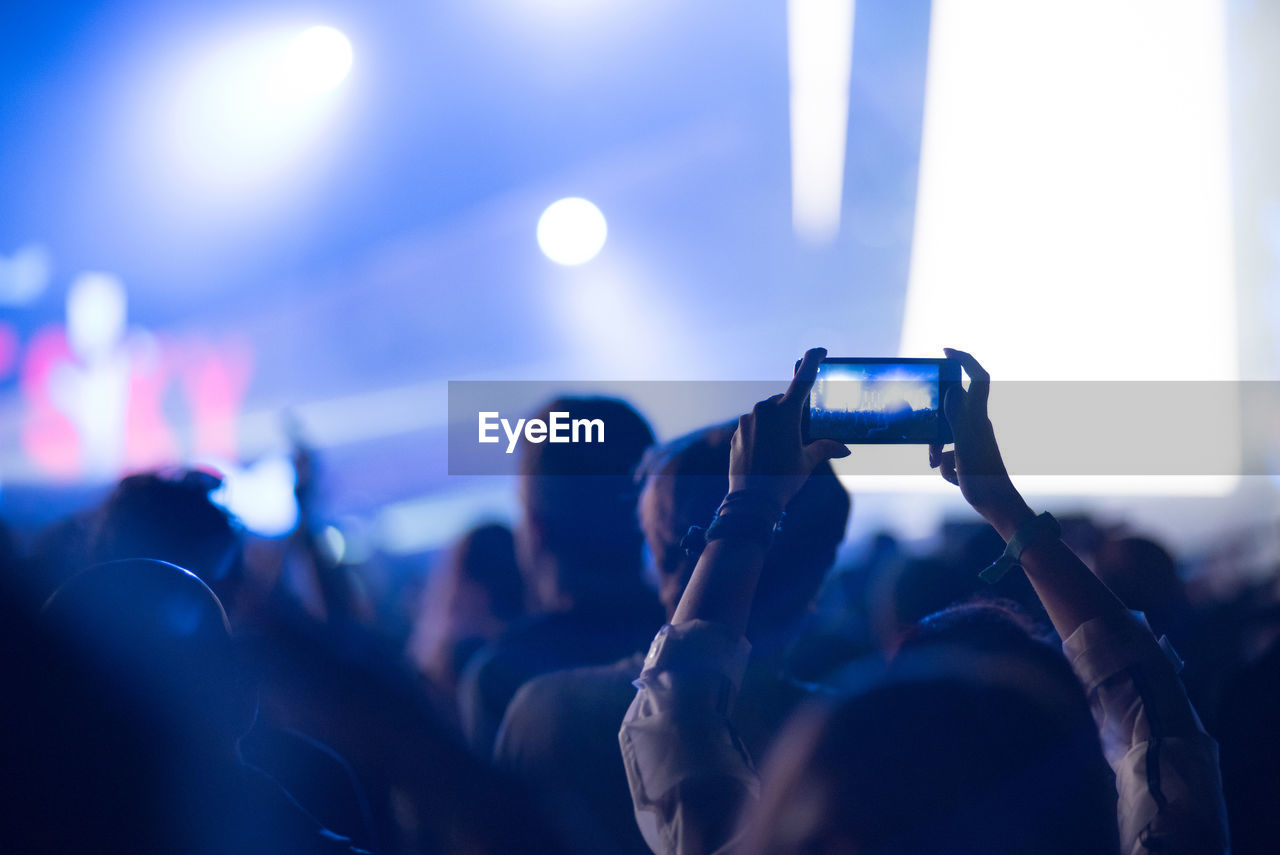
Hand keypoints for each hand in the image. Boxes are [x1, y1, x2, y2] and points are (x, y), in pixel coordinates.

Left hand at [728, 348, 849, 512]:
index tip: (820, 351)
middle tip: (798, 437)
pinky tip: (766, 454)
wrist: (751, 501)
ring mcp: (748, 421)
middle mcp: (764, 411)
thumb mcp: (807, 462)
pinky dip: (762, 434)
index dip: (812, 360)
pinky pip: (754, 426)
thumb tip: (845, 449)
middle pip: (784, 401)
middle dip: (792, 413)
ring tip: (780, 451)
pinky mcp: (737, 432)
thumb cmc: (782, 480)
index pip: (803, 379)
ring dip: (776, 425)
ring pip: (767, 414)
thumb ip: (825, 448)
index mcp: (785, 413)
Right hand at [928, 348, 1032, 537]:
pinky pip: (948, 454)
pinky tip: (951, 476)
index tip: (946, 352)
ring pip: (945, 434)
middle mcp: (976, 425)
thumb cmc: (983, 477)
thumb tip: (952, 389)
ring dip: (938, 449)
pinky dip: (945, 465)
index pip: (977, 378)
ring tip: (939, 465)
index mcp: (978, 417)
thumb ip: (957, 417)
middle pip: (951, 409)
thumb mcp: (965, 445)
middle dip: (936, 423)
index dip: (964, 360)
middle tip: (933, 445)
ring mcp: (972, 441)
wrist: (997, 505)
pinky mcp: (967, 456)